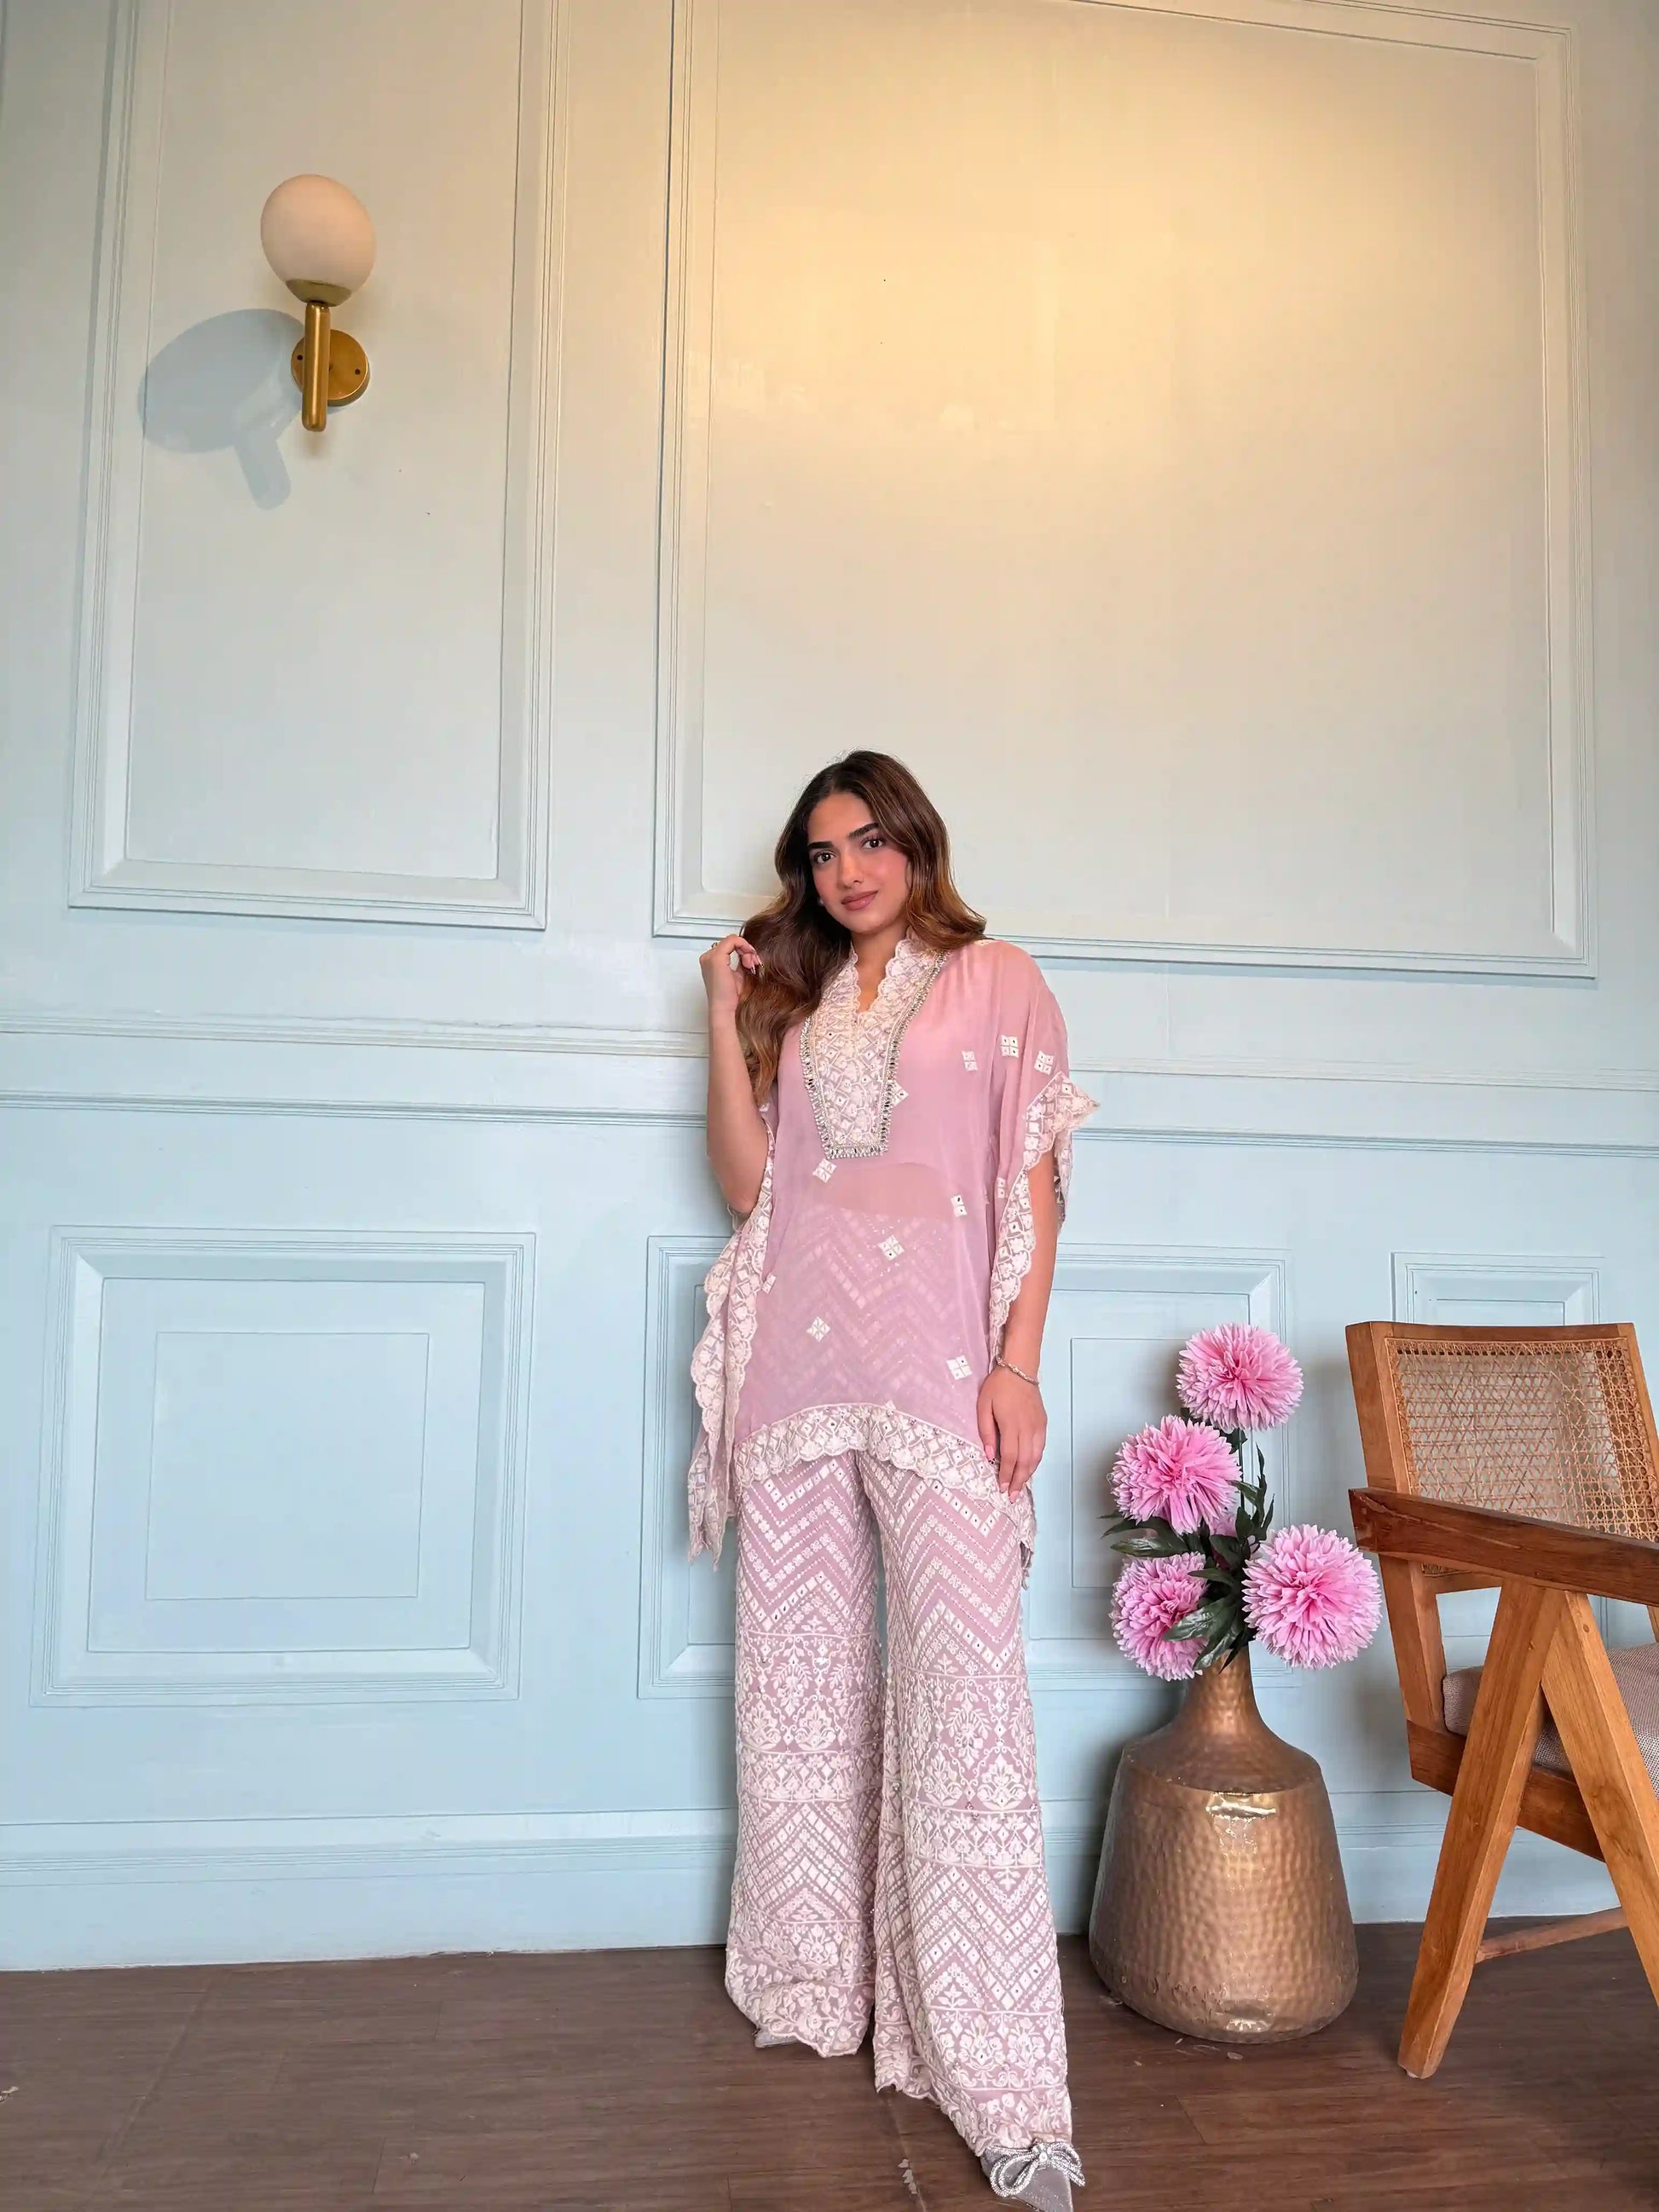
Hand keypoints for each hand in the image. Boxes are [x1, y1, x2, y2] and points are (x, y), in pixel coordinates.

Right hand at [700, 933, 760, 1018]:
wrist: (725, 1009)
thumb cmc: (730, 998)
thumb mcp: (739, 975)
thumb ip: (741, 963)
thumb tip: (749, 955)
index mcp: (711, 961)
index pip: (729, 946)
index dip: (743, 951)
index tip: (752, 963)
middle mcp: (708, 957)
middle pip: (731, 942)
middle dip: (746, 950)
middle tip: (753, 963)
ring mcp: (710, 957)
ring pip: (733, 940)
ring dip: (746, 950)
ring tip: (751, 964)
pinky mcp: (716, 958)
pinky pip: (733, 940)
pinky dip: (744, 946)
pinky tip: (749, 959)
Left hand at [977, 1364, 1045, 1495]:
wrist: (1020, 1369)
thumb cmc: (998, 1387)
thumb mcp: (983, 1406)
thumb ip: (986, 1431)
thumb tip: (988, 1455)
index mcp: (1011, 1426)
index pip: (1009, 1457)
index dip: (1006, 1475)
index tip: (1002, 1488)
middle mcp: (1027, 1429)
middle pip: (1025, 1462)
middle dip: (1018, 1481)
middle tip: (1013, 1496)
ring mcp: (1038, 1427)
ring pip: (1035, 1457)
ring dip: (1028, 1474)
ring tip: (1021, 1487)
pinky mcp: (1043, 1424)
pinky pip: (1041, 1448)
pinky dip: (1035, 1461)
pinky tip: (1029, 1468)